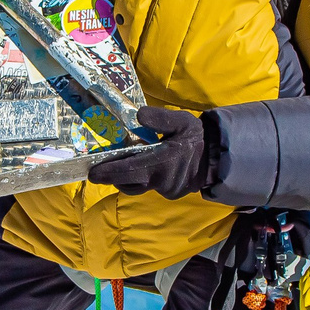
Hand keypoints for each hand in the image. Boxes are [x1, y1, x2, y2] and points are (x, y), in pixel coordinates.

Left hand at [88, 107, 214, 200]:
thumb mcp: (181, 121)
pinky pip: (150, 188)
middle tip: (97, 172)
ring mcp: (166, 189)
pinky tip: (142, 170)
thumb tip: (139, 115)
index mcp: (162, 163)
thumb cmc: (196, 137)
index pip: (129, 170)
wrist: (216, 157)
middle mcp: (162, 180)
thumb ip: (160, 118)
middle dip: (112, 177)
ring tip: (118, 169)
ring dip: (126, 180)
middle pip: (128, 183)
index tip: (93, 173)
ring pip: (138, 187)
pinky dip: (142, 180)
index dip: (109, 172)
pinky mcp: (171, 194)